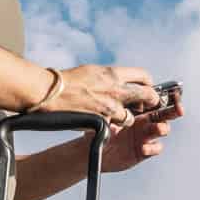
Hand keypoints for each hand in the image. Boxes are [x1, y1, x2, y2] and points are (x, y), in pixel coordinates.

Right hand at [41, 64, 156, 127]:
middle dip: (150, 101)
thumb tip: (121, 81)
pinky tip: (99, 122)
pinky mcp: (101, 122)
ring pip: (131, 118)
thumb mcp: (93, 72)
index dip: (148, 84)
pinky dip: (108, 127)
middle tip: (148, 104)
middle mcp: (115, 90)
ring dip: (126, 119)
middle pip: (147, 96)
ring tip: (116, 116)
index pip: (143, 76)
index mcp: (113, 74)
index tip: (148, 88)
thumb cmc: (68, 81)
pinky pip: (112, 127)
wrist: (50, 92)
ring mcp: (109, 108)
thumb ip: (110, 77)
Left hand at [100, 94, 182, 172]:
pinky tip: (144, 147)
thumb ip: (118, 106)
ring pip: (162, 129)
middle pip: (166, 113)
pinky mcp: (144, 151)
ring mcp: (145, 136)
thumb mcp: (106, 113)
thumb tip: (128, 97)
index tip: (173, 93)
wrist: (90, 149)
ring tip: (158, 128)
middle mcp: (145, 122)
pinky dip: (152, 148)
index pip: (157, 100)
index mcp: (139, 110)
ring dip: (163, 128)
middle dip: (174, 110)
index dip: (167, 96)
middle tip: (179, 109)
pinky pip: (155, 149)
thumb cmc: (98, 127)